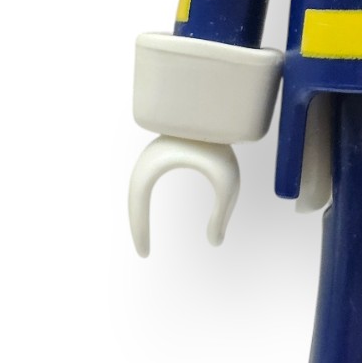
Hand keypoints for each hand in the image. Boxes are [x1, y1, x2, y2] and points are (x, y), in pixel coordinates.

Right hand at [128, 135, 240, 255]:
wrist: (215, 108)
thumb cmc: (223, 142)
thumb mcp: (228, 182)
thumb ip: (222, 213)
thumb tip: (215, 242)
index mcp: (153, 166)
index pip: (136, 206)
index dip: (138, 231)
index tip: (145, 254)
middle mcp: (146, 160)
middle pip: (133, 200)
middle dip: (137, 226)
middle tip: (144, 253)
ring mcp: (151, 155)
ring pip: (138, 190)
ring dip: (140, 213)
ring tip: (146, 237)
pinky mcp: (160, 152)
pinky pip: (148, 181)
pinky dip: (146, 200)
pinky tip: (154, 212)